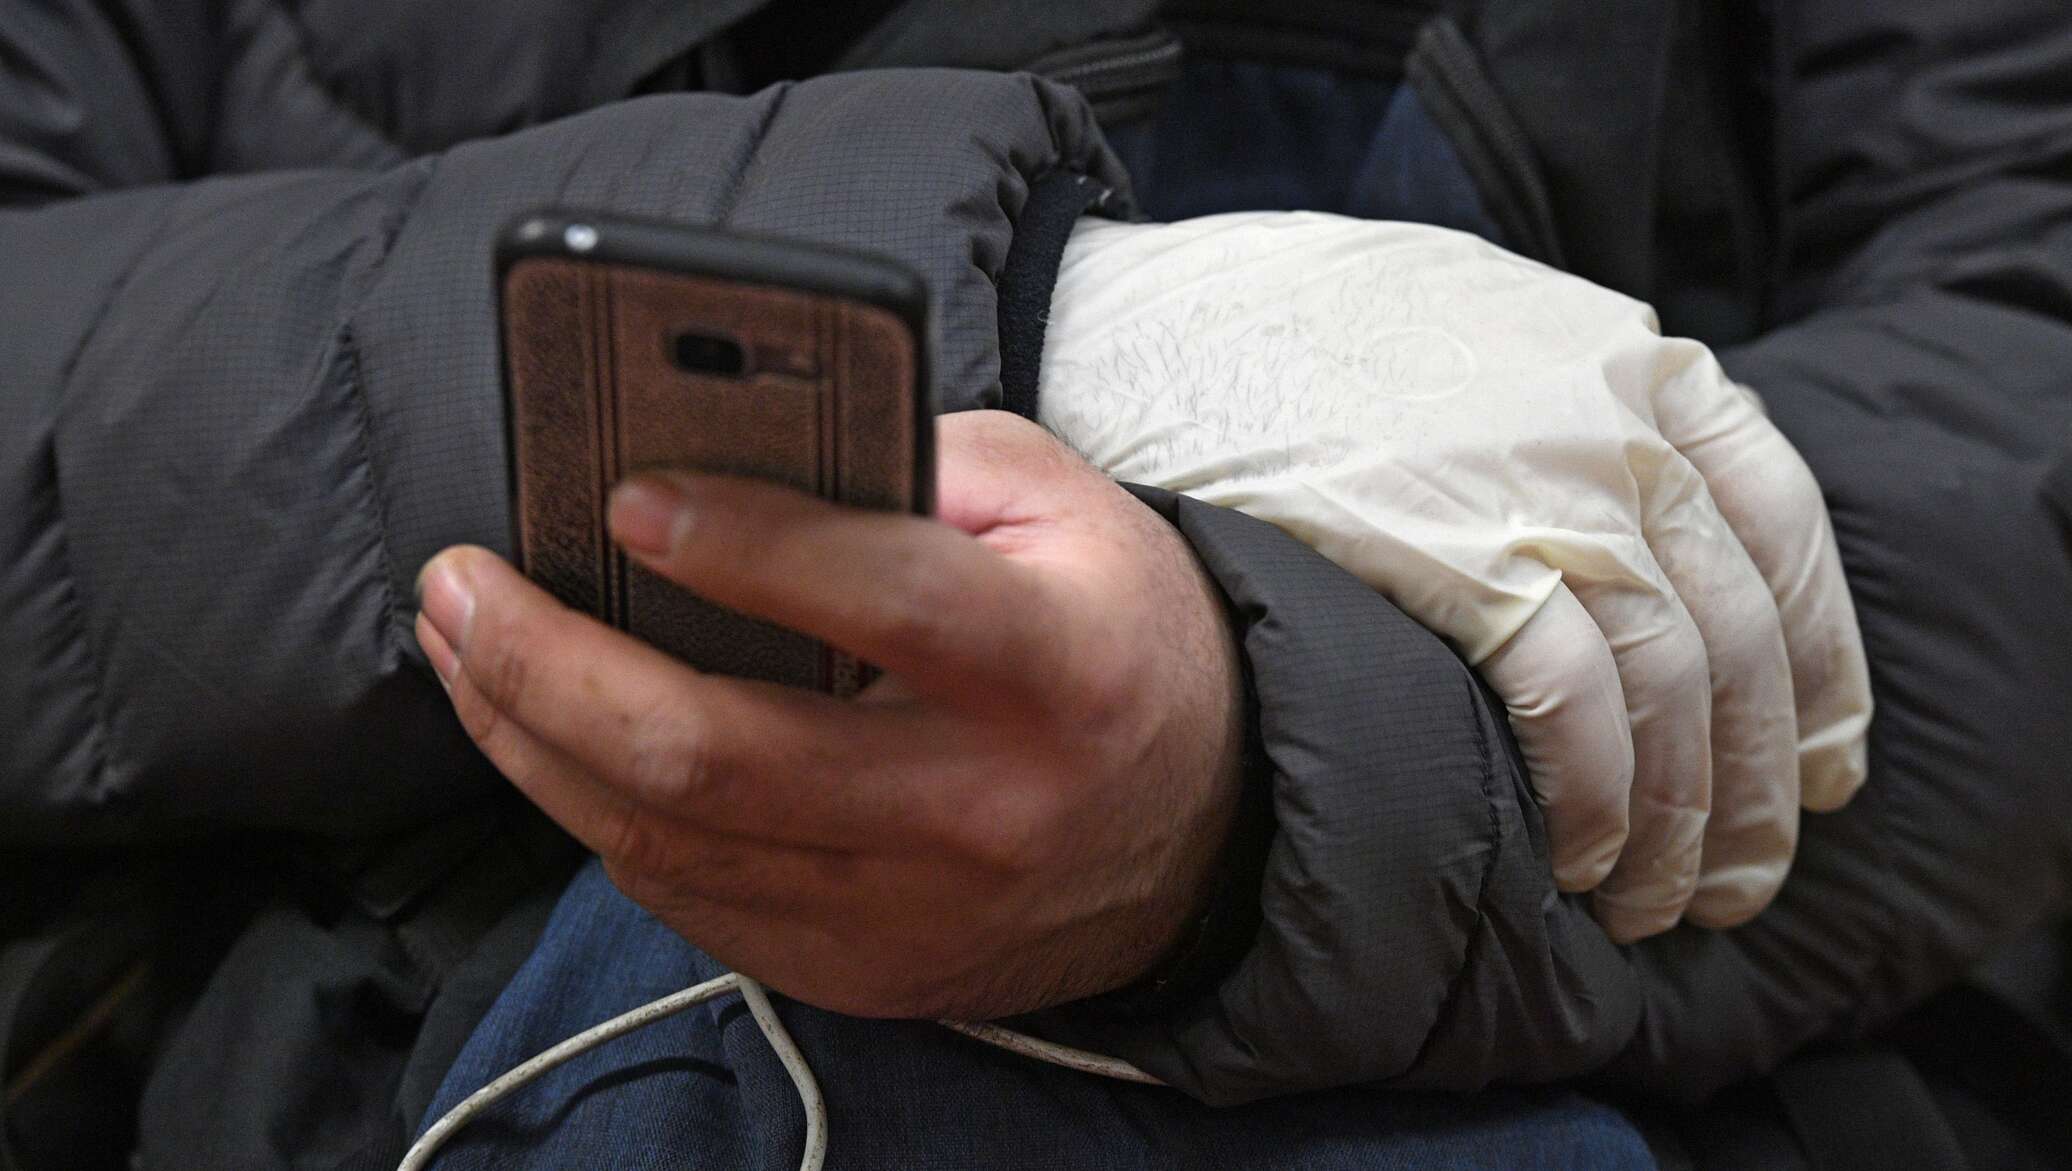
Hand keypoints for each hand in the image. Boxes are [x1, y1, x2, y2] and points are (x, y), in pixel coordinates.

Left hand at [413, 410, 1243, 1018]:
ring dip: (532, 738)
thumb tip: (740, 445)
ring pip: (670, 840)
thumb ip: (925, 459)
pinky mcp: (863, 971)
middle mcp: (981, 810)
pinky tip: (556, 738)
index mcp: (1055, 671)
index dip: (749, 546)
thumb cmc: (1122, 644)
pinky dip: (598, 812)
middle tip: (461, 582)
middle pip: (717, 755)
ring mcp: (914, 912)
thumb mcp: (1071, 509)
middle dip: (550, 664)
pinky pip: (688, 900)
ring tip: (465, 644)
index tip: (625, 494)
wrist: (1201, 841)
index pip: (888, 603)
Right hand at [1040, 213, 1873, 941]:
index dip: (1815, 667)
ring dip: (1678, 817)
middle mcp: (1618, 420)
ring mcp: (1547, 483)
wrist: (1147, 322)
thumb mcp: (1468, 329)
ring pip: (1675, 683)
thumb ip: (1566, 412)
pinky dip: (1591, 796)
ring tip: (1653, 899)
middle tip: (1736, 877)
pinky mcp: (1458, 552)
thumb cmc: (1281, 336)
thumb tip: (1619, 532)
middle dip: (1753, 780)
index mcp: (1632, 361)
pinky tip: (1573, 855)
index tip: (1814, 764)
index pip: (1782, 531)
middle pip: (1739, 630)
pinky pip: (1574, 704)